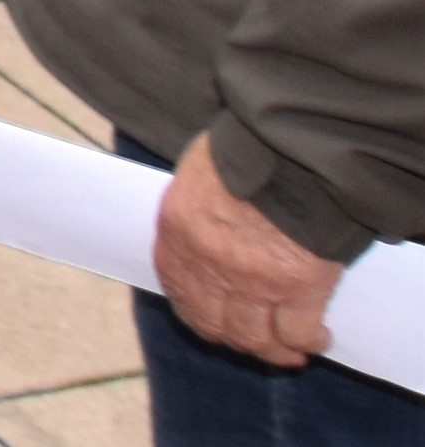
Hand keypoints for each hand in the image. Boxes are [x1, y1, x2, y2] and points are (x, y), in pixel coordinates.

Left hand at [158, 142, 345, 367]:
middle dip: (236, 338)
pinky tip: (319, 337)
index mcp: (177, 230)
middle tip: (256, 341)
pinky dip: (309, 341)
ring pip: (256, 338)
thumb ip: (198, 208)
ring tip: (290, 349)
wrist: (292, 146)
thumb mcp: (200, 171)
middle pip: (215, 323)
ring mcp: (252, 280)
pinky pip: (298, 333)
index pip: (179, 289)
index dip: (200, 314)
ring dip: (273, 350)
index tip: (216, 322)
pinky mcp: (298, 287)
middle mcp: (208, 263)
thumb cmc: (248, 147)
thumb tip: (204, 228)